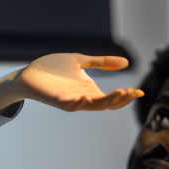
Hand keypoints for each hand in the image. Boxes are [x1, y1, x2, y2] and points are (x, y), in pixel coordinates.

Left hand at [0, 53, 141, 113]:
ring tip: (119, 93)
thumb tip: (126, 62)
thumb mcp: (81, 62)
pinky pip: (71, 105)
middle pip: (106, 104)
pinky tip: (87, 98)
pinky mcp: (58, 100)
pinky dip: (79, 103)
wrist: (28, 74)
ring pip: (92, 106)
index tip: (139, 91)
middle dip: (120, 100)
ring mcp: (71, 100)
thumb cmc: (52, 69)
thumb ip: (102, 62)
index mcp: (90, 90)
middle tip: (132, 92)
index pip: (112, 98)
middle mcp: (83, 98)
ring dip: (106, 102)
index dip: (126, 96)